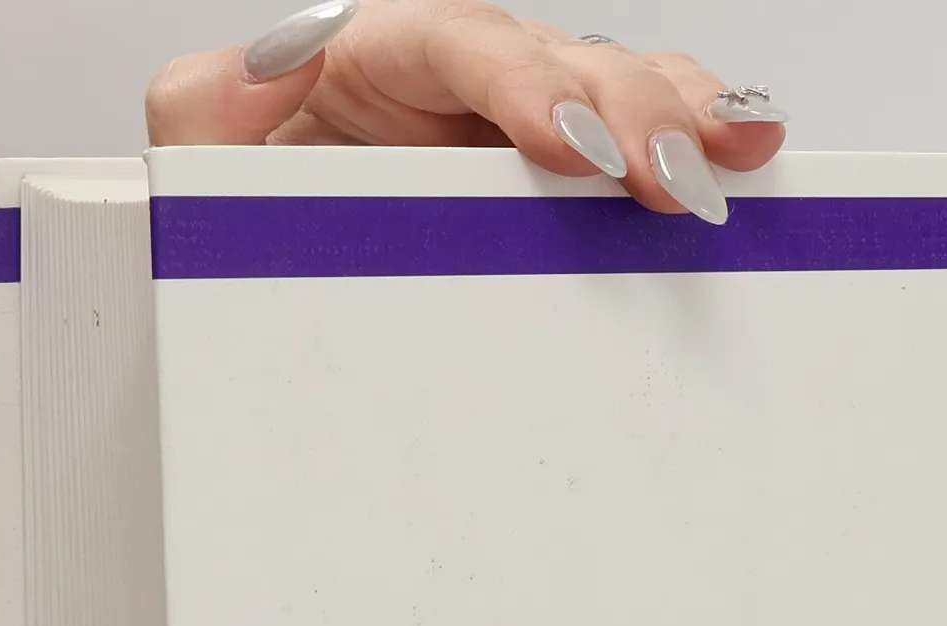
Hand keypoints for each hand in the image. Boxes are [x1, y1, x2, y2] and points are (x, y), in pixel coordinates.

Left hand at [146, 1, 786, 224]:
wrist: (284, 263)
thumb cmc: (254, 202)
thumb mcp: (204, 155)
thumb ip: (205, 108)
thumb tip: (258, 64)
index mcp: (378, 52)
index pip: (461, 42)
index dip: (524, 81)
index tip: (566, 140)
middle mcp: (465, 75)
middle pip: (565, 56)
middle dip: (628, 107)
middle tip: (665, 174)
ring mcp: (523, 120)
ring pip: (621, 84)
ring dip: (682, 118)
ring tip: (730, 155)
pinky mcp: (565, 173)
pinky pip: (639, 137)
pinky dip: (696, 140)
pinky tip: (742, 153)